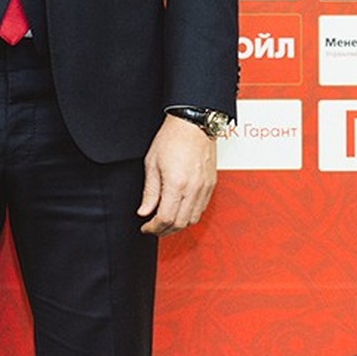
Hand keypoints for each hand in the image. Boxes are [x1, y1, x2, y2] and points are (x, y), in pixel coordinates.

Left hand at [137, 114, 216, 235]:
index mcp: (177, 185)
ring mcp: (205, 188)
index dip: (153, 228)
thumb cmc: (171, 139)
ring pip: (193, 219)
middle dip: (164, 231)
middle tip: (152, 229)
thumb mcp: (152, 164)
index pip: (166, 218)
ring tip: (164, 223)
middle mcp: (194, 189)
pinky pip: (202, 209)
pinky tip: (179, 211)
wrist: (194, 125)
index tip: (145, 228)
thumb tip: (144, 211)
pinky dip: (189, 216)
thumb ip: (149, 191)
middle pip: (180, 223)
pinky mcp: (212, 185)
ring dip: (178, 225)